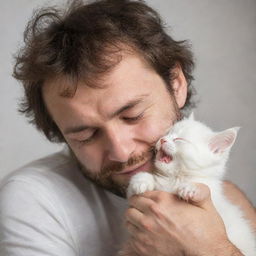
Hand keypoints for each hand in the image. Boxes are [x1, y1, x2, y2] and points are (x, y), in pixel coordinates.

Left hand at [125, 183, 241, 255]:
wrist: (207, 254)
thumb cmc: (206, 230)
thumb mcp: (205, 204)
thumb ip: (196, 189)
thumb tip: (187, 185)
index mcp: (163, 200)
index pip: (140, 194)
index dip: (143, 198)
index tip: (147, 201)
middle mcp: (152, 213)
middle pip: (131, 205)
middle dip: (136, 207)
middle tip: (143, 211)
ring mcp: (146, 231)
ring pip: (128, 220)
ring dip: (134, 219)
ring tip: (143, 222)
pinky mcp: (143, 247)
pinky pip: (130, 236)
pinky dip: (135, 234)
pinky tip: (145, 234)